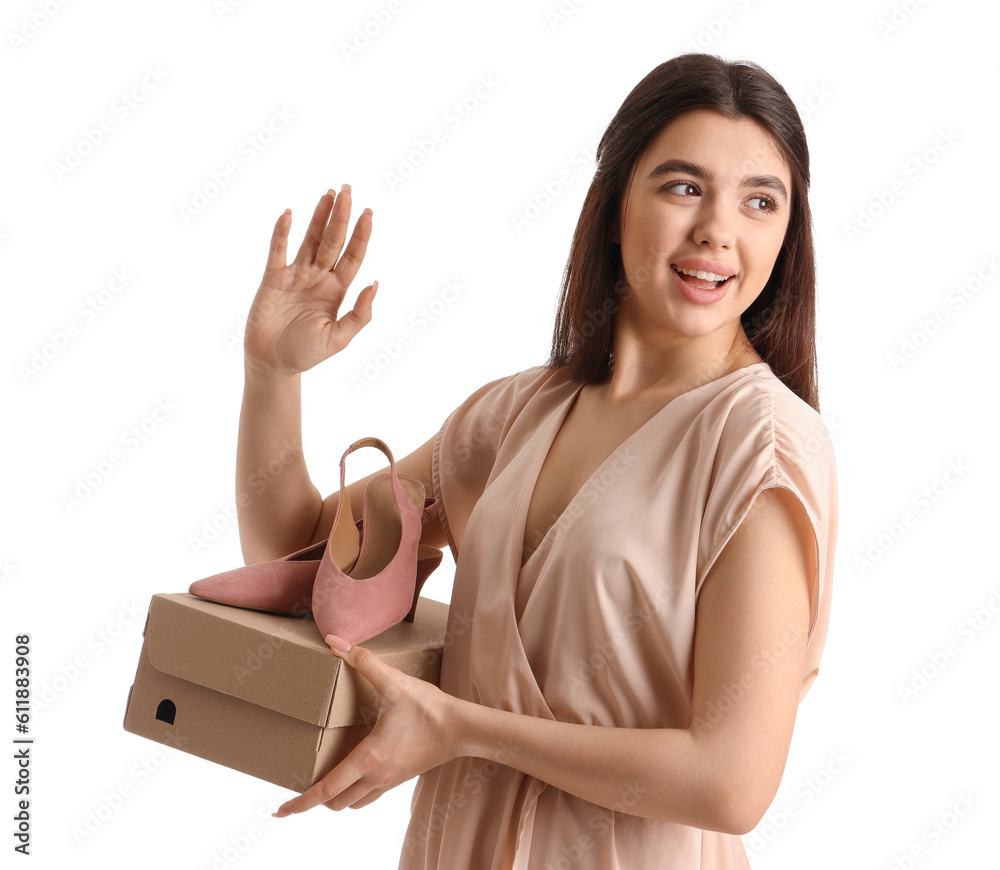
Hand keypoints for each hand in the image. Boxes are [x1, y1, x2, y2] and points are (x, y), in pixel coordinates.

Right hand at [244, 185, 375, 375]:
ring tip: (329, 193)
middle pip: (333, 241)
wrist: (272, 363)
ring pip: (310, 239)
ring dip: (319, 216)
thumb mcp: (338, 339)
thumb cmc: (306, 354)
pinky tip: (289, 214)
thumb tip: (375, 284)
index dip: (361, 235)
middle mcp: (319, 278)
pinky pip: (278, 250)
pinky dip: (282, 232)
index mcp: (337, 291)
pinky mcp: (272, 278)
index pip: (353, 256)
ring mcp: (295, 275)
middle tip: (348, 190)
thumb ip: (359, 315)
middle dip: (341, 216)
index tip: (368, 213)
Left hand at [272, 634, 460, 815]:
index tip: (280, 811)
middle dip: (314, 800)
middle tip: (297, 789)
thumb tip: (334, 642)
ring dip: (335, 798)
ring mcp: (389, 781)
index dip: (300, 803)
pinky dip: (354, 793)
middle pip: (335, 802)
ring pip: (353, 803)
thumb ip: (363, 661)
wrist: (461, 728)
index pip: (326, 789)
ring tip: (323, 782)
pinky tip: (354, 774)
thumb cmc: (428, 708)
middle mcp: (375, 776)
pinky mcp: (400, 778)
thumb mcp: (394, 682)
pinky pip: (369, 795)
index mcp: (368, 758)